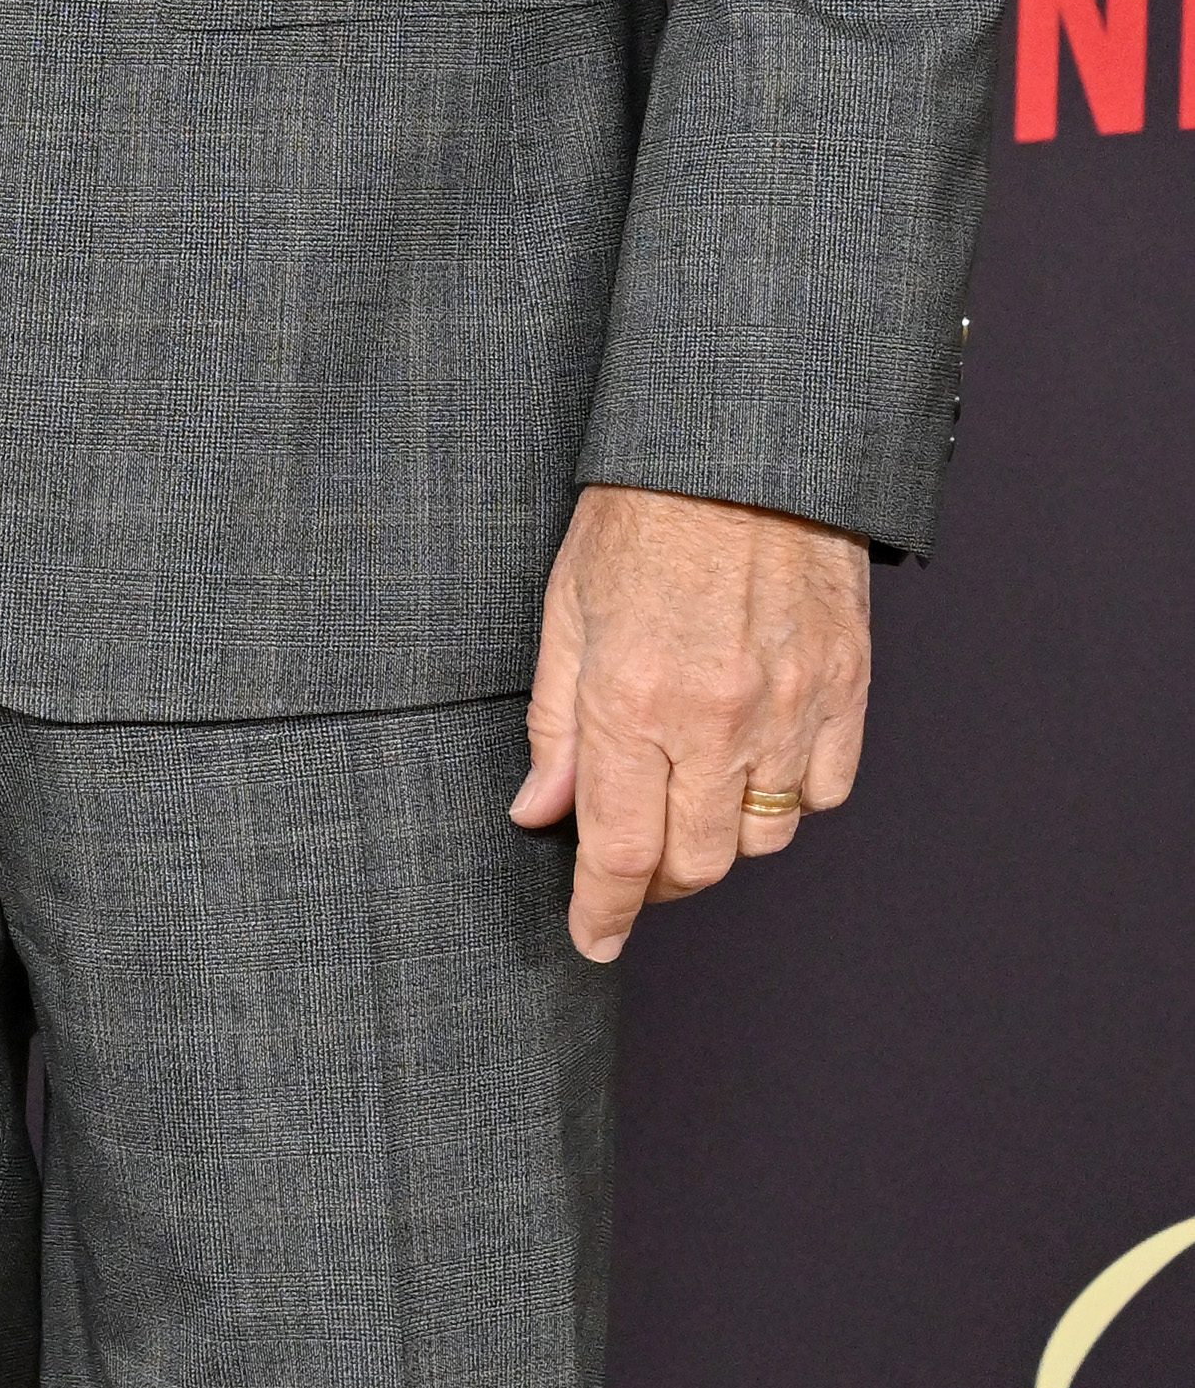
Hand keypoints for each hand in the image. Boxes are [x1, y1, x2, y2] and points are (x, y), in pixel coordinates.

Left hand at [512, 481, 871, 962]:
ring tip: (689, 793)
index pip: (618, 849)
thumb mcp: (567, 607)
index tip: (591, 940)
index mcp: (636, 699)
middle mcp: (718, 719)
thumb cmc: (642, 512)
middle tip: (630, 862)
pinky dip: (788, 796)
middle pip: (695, 861)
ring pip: (762, 839)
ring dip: (721, 836)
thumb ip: (556, 721)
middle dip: (655, 880)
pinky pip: (825, 792)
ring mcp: (792, 710)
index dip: (602, 910)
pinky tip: (755, 758)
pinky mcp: (847, 693)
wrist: (746, 447)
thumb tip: (540, 811)